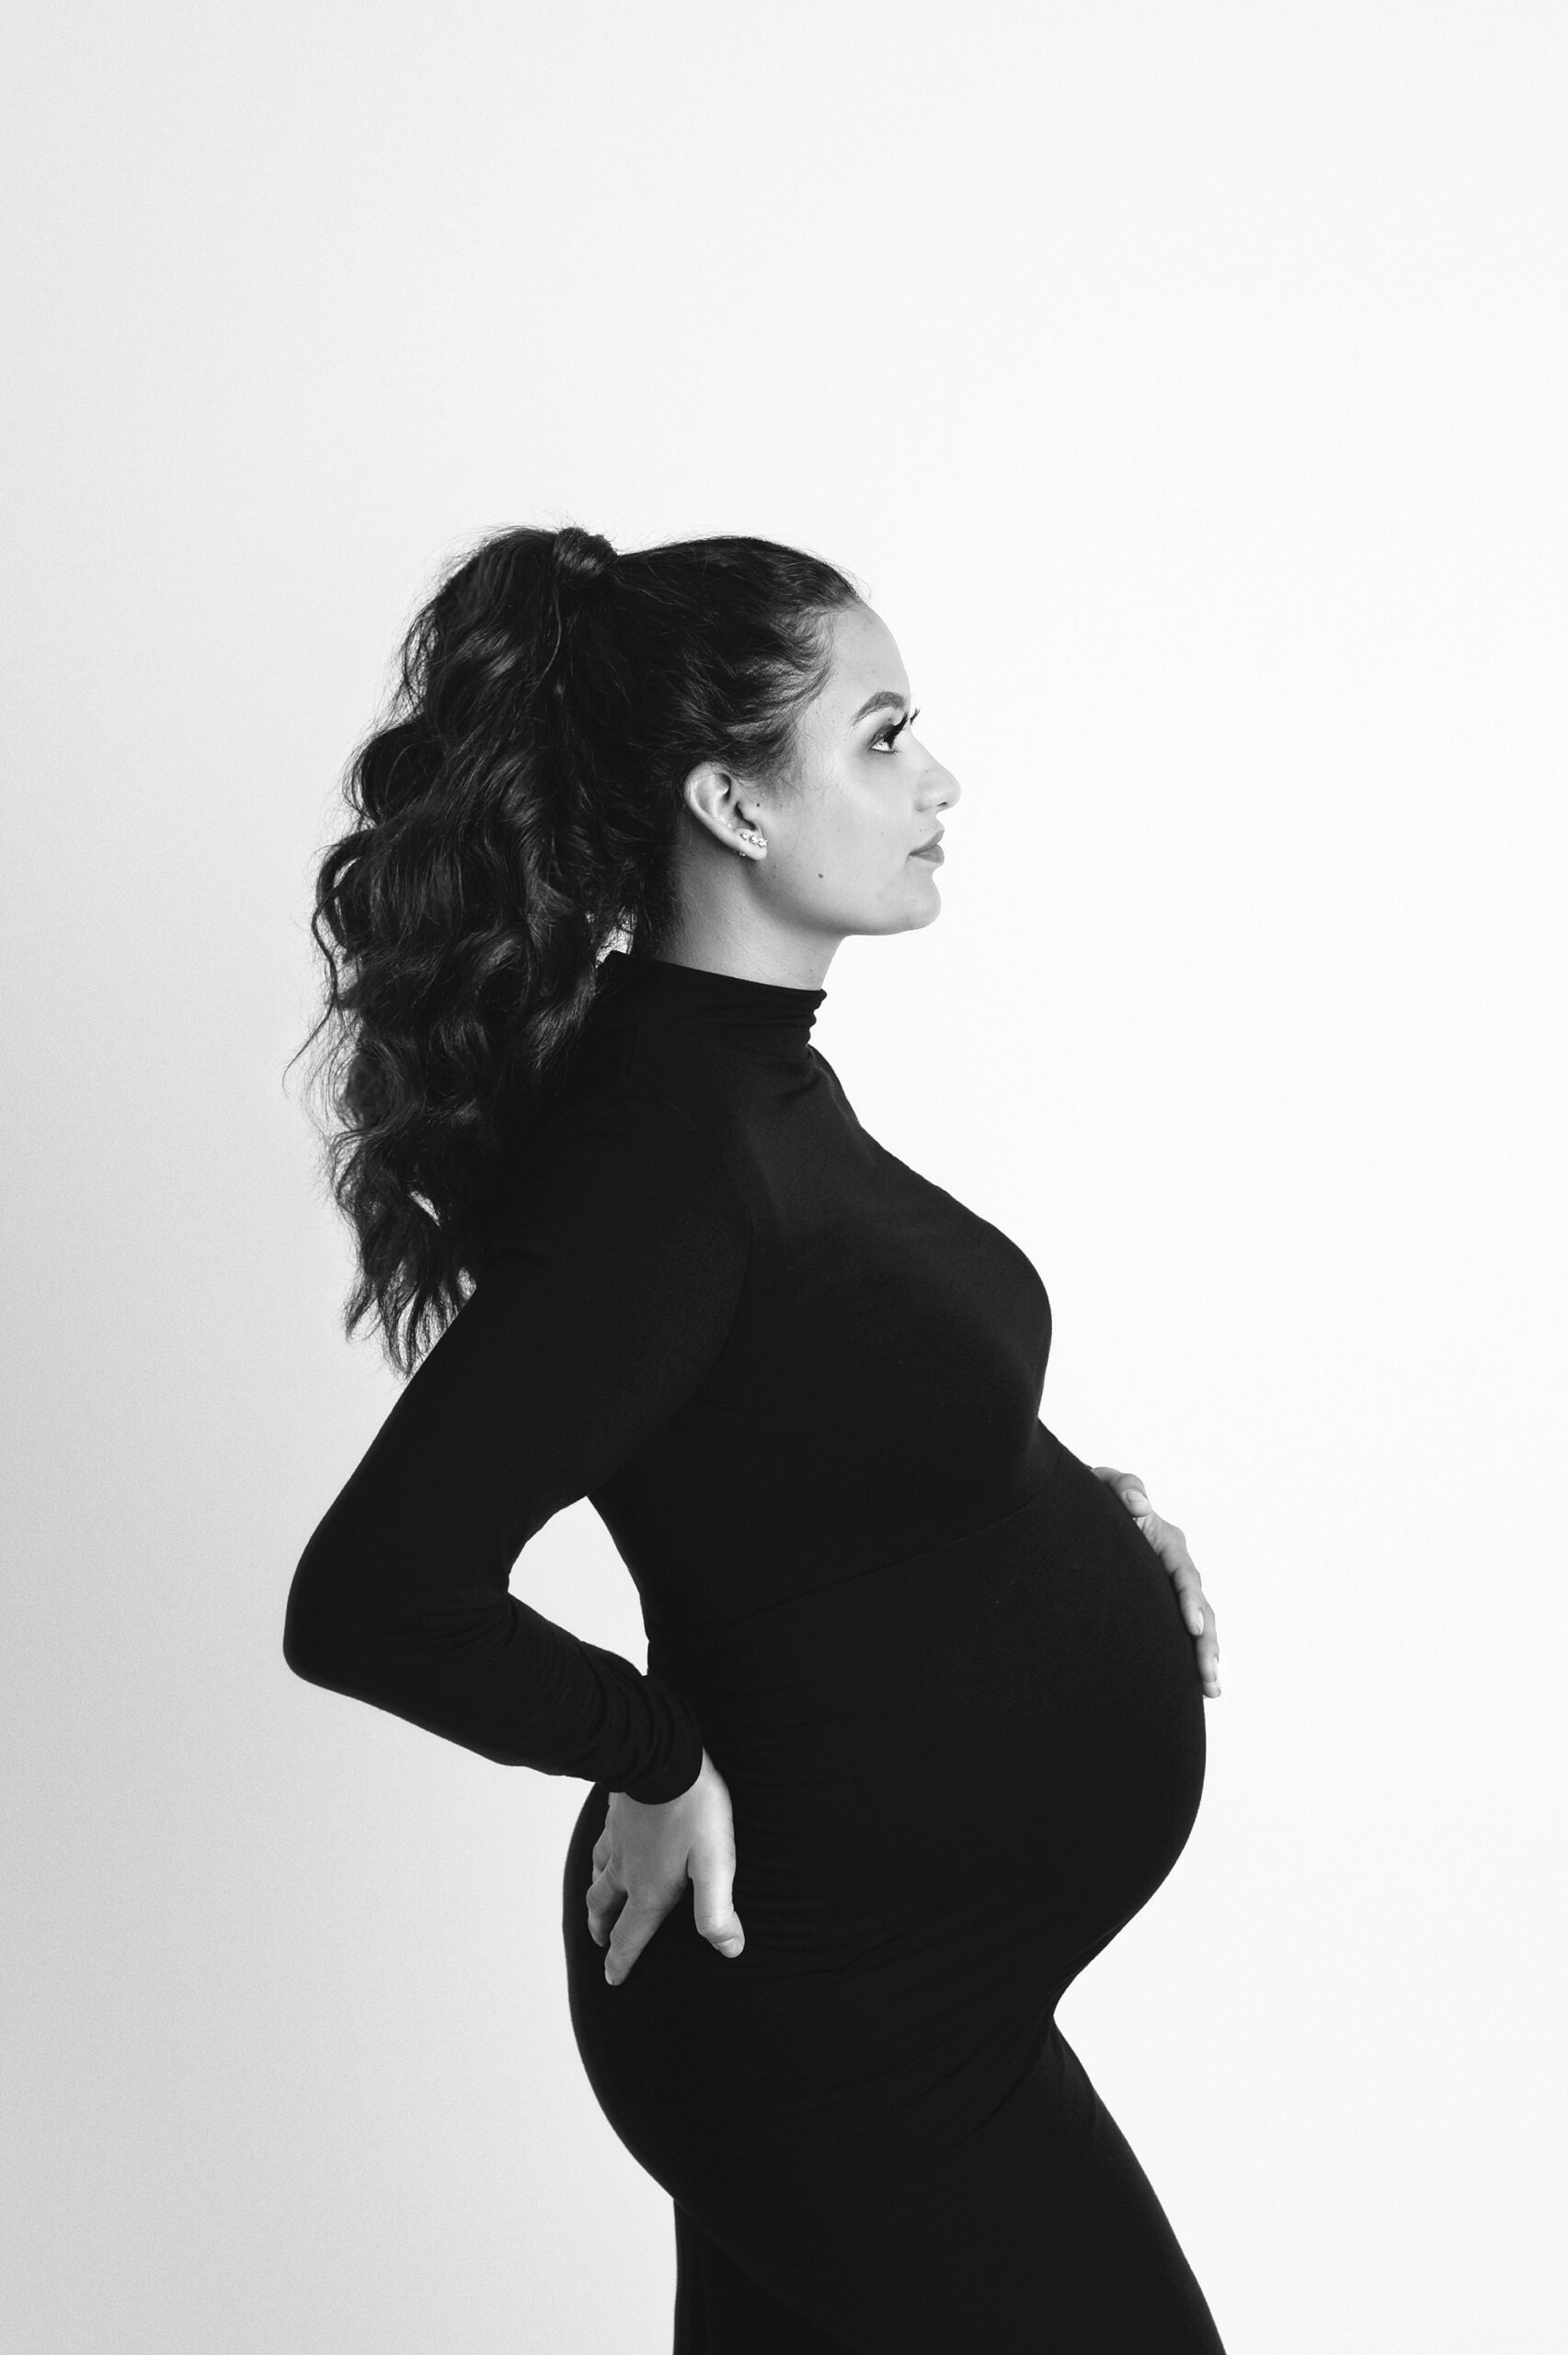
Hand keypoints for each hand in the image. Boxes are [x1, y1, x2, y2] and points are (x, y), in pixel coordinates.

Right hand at [586, 1747, 744, 1985]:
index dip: (621, 1962)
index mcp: (649, 1890)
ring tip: (597, 1904)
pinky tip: (605, 1847)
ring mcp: (618, 1840)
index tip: (613, 1980)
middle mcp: (626, 1870)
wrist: (664, 1756)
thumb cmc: (695, 1810)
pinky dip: (597, 1856)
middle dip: (602, 1931)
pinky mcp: (617, 1814)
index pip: (630, 1937)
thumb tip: (728, 1948)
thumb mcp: (716, 1865)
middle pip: (604, 1909)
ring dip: (595, 1897)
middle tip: (600, 1943)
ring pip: (597, 1876)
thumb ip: (717, 1911)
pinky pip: (601, 1842)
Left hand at [1093, 1465, 1221, 1698]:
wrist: (1078, 1515)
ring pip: (1198, 1624)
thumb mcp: (1103, 1484)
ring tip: (1211, 1689)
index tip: (1192, 1627)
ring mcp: (1169, 1588)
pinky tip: (1198, 1686)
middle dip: (1206, 1642)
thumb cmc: (1093, 1500)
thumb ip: (1121, 1486)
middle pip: (1199, 1607)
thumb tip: (1139, 1505)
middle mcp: (1174, 1566)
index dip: (1190, 1600)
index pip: (1184, 1573)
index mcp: (1166, 1540)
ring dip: (1206, 1656)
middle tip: (1208, 1676)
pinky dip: (1192, 1656)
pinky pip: (1181, 1632)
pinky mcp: (1160, 1605)